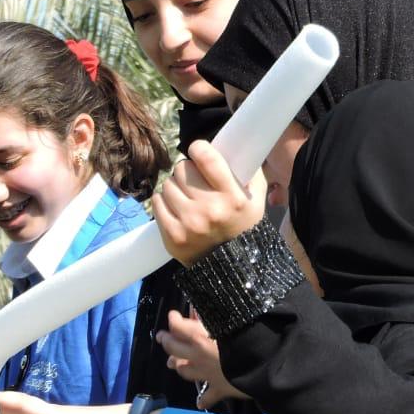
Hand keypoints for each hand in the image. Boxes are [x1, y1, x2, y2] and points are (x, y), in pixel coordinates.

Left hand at [152, 141, 265, 265]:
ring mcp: (189, 224)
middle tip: (193, 182)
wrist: (232, 268)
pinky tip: (175, 208)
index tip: (197, 151)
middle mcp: (211, 210)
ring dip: (175, 188)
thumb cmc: (243, 226)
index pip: (207, 158)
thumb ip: (248, 171)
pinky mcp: (172, 236)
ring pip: (167, 185)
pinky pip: (157, 202)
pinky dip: (163, 201)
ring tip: (186, 198)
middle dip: (186, 172)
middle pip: (182, 169)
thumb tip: (234, 144)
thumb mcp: (256, 198)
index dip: (198, 149)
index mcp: (233, 198)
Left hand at [156, 310, 249, 408]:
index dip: (173, 320)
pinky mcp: (219, 389)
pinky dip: (203, 400)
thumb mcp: (230, 320)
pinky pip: (208, 398)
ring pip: (184, 371)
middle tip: (162, 337)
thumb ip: (214, 317)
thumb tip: (203, 310)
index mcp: (200, 338)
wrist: (265, 363)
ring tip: (174, 363)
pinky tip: (200, 402)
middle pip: (174, 349)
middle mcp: (198, 356)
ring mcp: (207, 375)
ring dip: (178, 366)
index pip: (178, 327)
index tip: (172, 315)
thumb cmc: (250, 336)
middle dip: (166, 341)